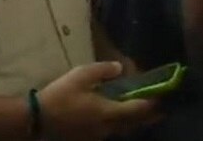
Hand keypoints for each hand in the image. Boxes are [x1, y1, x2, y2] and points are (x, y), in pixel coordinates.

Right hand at [38, 62, 159, 140]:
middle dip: (149, 115)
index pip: (138, 109)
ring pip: (123, 128)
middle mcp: (109, 127)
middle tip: (159, 108)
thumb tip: (120, 68)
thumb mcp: (80, 75)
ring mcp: (100, 135)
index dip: (152, 103)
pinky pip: (112, 130)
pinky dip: (120, 123)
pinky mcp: (90, 138)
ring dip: (134, 120)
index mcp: (109, 112)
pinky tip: (114, 116)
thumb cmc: (61, 96)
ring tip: (139, 111)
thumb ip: (102, 70)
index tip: (162, 96)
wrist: (40, 120)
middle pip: (135, 123)